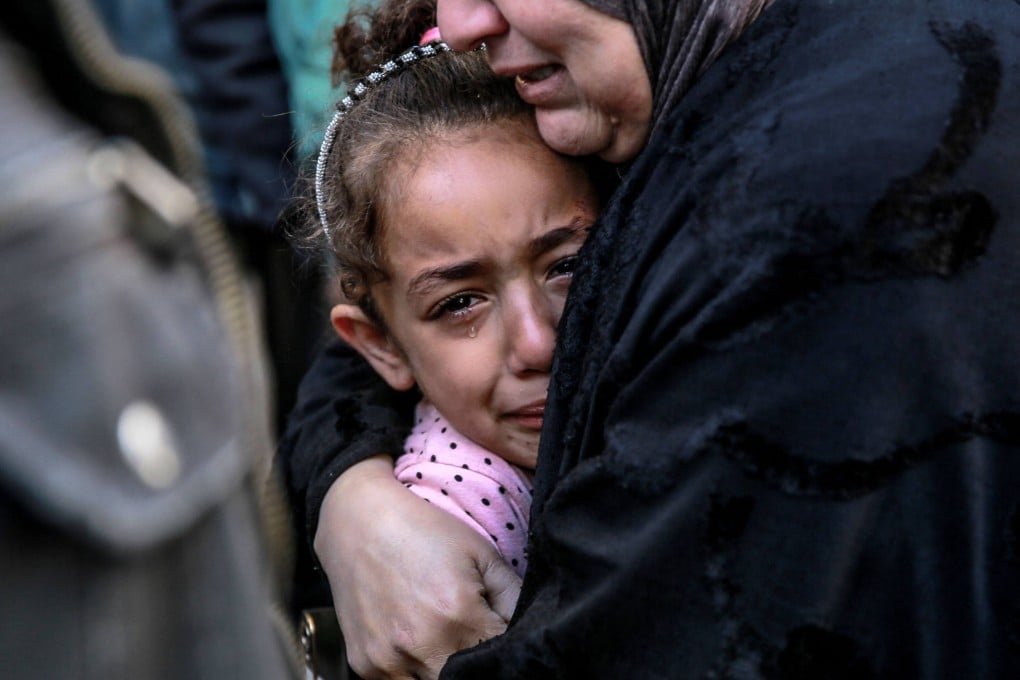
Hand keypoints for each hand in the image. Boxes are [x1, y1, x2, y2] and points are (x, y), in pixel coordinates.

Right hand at [314, 456, 521, 678]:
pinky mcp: (364, 666)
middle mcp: (420, 645)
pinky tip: (415, 638)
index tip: (497, 631)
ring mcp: (388, 660)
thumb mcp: (481, 553)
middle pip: (467, 679)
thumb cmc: (424, 531)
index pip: (500, 659)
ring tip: (442, 635)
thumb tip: (531, 631)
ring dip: (444, 668)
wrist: (358, 521)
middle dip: (477, 662)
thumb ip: (515, 598)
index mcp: (457, 615)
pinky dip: (414, 670)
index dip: (504, 649)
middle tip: (472, 634)